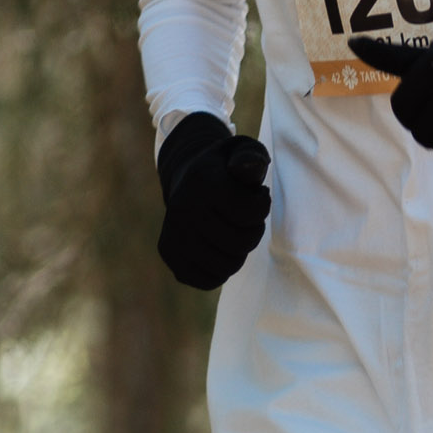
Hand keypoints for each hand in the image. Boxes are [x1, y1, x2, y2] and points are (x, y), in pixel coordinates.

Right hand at [157, 111, 270, 288]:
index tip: (256, 194)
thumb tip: (249, 167)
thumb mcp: (242, 151)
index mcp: (202, 181)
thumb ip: (251, 157)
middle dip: (253, 231)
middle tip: (245, 217)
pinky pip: (209, 280)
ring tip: (233, 231)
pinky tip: (218, 247)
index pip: (252, 211)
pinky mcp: (169, 255)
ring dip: (239, 252)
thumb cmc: (225, 168)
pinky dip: (222, 269)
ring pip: (228, 266)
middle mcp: (182, 208)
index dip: (263, 205)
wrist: (187, 179)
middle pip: (241, 243)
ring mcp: (172, 234)